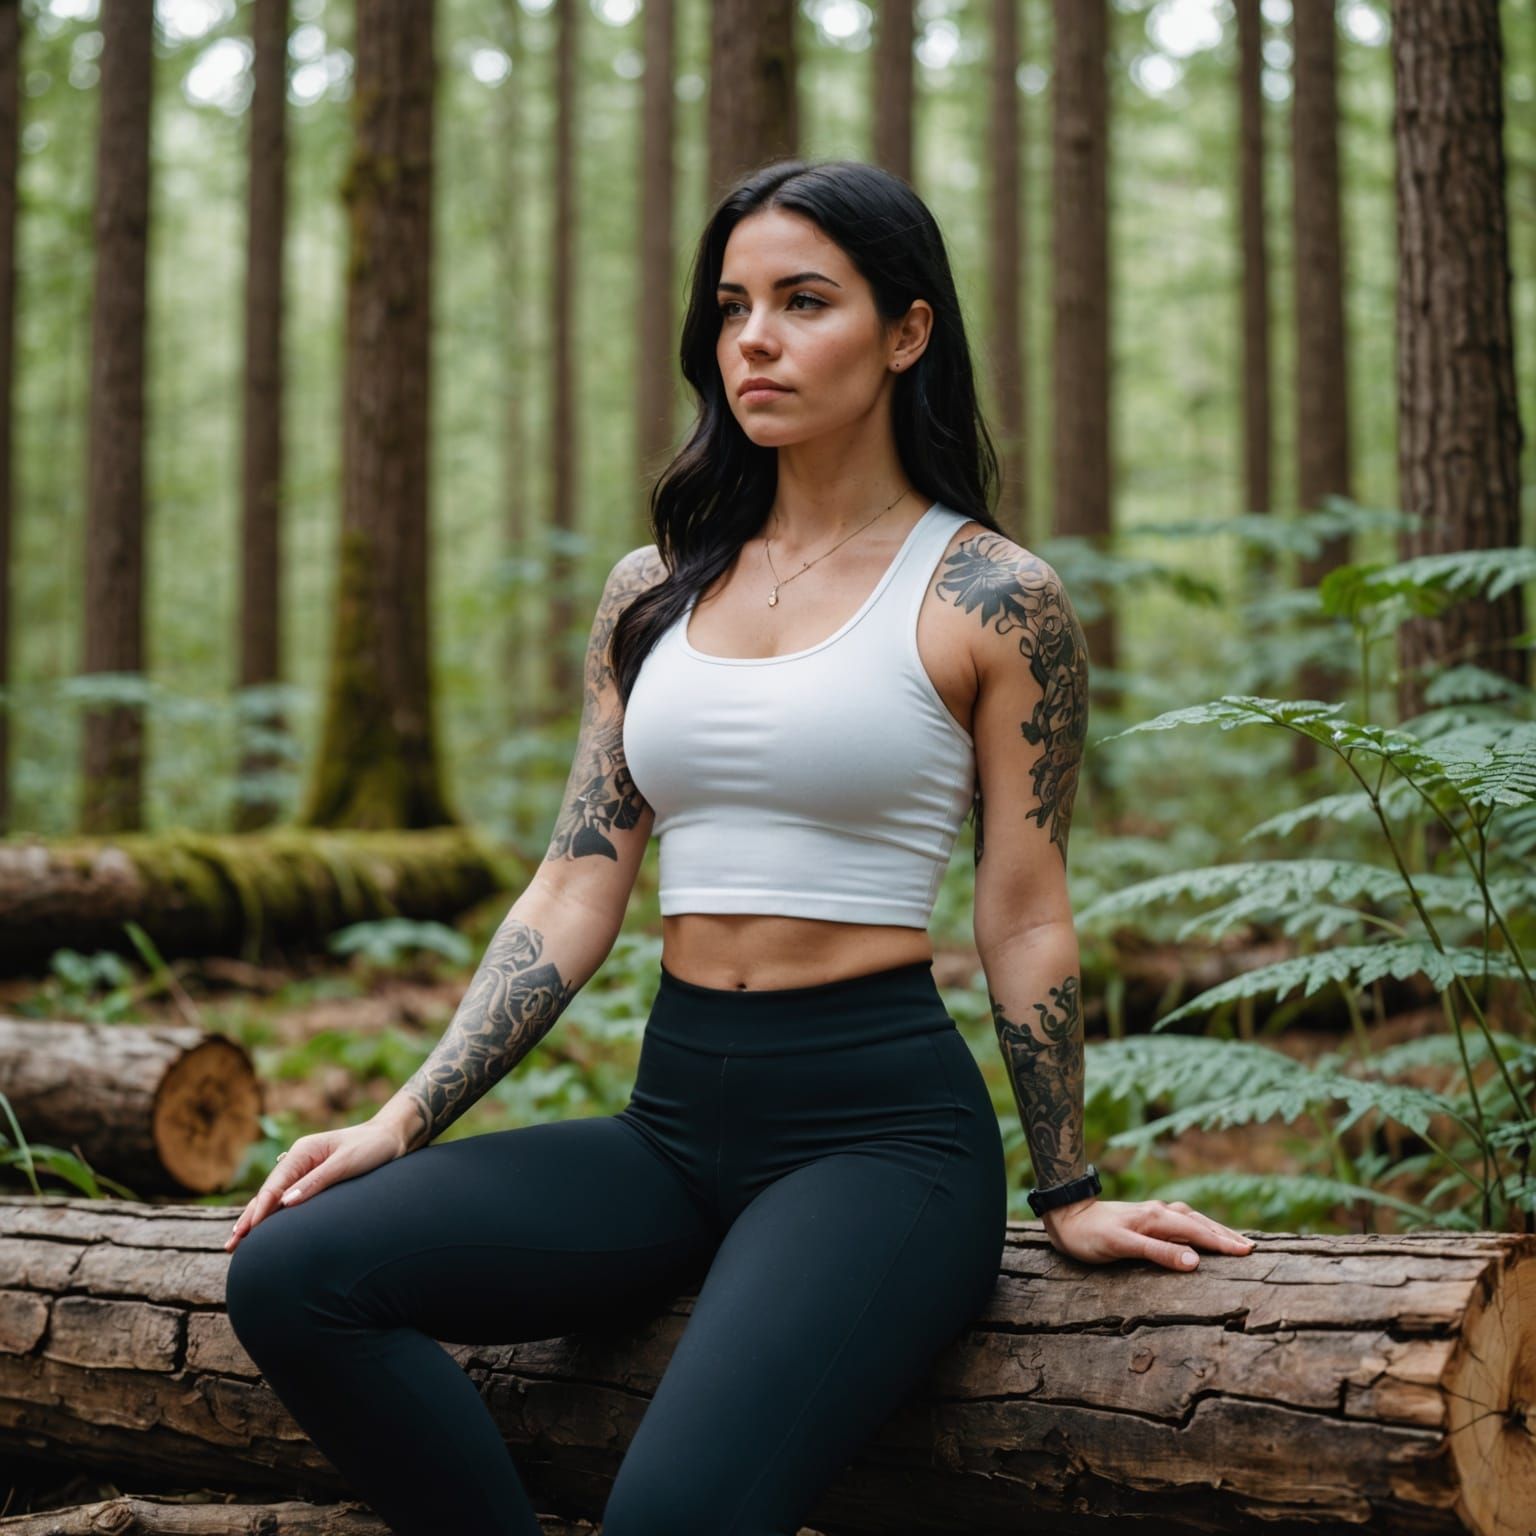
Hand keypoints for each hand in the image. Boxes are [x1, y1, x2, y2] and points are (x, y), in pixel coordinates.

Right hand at [224, 1119, 405, 1253]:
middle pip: (268, 1193)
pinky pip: (288, 1199)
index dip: (260, 1209)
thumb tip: (286, 1203)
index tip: (248, 1231)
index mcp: (303, 1152)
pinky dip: (273, 1215)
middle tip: (230, 1245)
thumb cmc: (372, 1148)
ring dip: (256, 1219)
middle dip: (249, 1218)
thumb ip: (317, 1182)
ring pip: (275, 1198)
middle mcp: (299, 1160)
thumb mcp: (346, 1164)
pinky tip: (262, 1228)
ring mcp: (305, 1170)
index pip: (274, 1185)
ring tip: (236, 1241)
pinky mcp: (314, 1179)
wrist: (393, 1138)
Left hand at [1041, 1196, 1254, 1269]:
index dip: (1223, 1243)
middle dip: (1225, 1235)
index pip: (1198, 1232)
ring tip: (1234, 1240)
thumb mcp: (1121, 1246)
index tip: (1248, 1252)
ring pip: (1191, 1219)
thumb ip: (1157, 1252)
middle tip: (1251, 1249)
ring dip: (1213, 1229)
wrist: (1065, 1216)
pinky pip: (1180, 1220)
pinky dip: (1197, 1225)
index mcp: (1156, 1219)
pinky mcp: (1145, 1218)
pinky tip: (1200, 1231)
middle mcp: (1158, 1212)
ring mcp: (1152, 1214)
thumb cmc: (1090, 1236)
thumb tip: (1195, 1261)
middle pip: (1199, 1223)